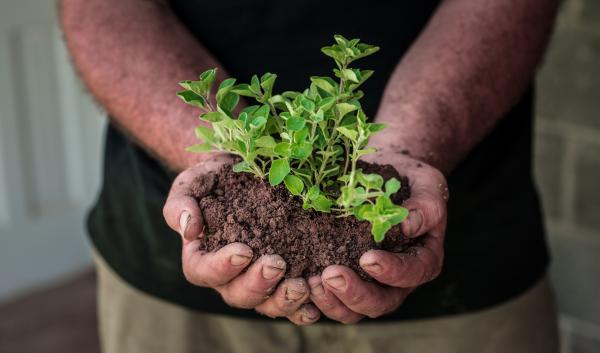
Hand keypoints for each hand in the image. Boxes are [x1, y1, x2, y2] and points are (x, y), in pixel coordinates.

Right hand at [163, 152, 319, 324]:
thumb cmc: (214, 179)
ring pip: (266, 305)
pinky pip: (292, 305)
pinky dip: (303, 308)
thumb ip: (180, 204)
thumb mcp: (192, 183)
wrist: (245, 171)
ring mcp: (257, 281)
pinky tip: (317, 304)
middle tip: (277, 264)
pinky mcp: (284, 279)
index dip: (222, 268)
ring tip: (301, 285)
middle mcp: (229, 277)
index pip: (204, 272)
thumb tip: (189, 230)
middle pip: (238, 295)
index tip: (244, 251)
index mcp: (202, 258)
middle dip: (258, 285)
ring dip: (284, 301)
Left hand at [308, 152, 447, 322]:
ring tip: (311, 281)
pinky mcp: (345, 281)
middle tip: (330, 275)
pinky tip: (300, 282)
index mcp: (422, 260)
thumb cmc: (408, 181)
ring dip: (331, 301)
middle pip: (379, 303)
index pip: (411, 273)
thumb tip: (406, 225)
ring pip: (353, 310)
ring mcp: (370, 285)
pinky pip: (331, 301)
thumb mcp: (426, 185)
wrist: (383, 178)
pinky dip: (316, 298)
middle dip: (354, 293)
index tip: (367, 258)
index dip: (391, 271)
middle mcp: (397, 282)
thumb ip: (425, 206)